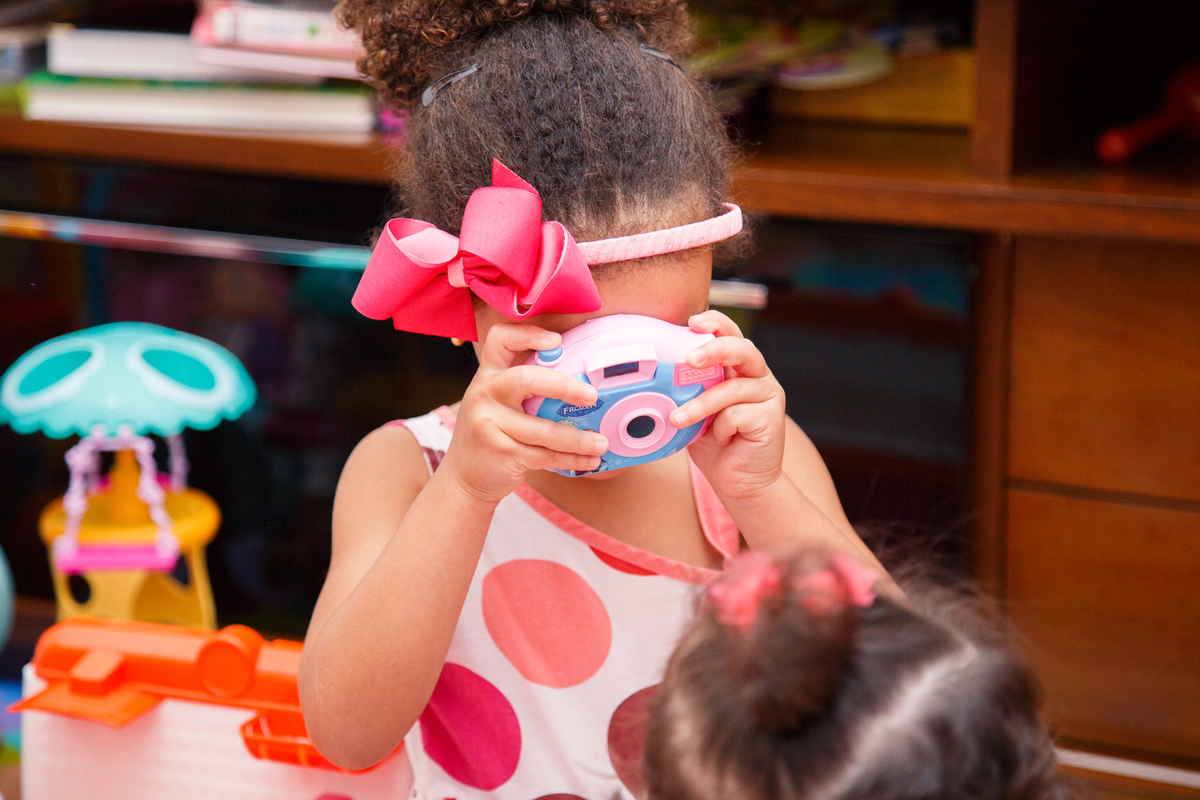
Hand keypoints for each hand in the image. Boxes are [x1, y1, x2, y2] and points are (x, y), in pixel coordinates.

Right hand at [439, 323, 608, 503]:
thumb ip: (524, 391)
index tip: (557, 341)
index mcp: (487, 376)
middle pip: (526, 379)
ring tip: (601, 442)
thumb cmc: (491, 435)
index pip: (500, 340)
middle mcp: (485, 394)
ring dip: (578, 438)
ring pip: (544, 428)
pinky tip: (589, 459)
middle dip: (564, 386)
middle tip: (592, 396)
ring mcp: (490, 424)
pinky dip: (572, 458)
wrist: (464, 478)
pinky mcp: (501, 452)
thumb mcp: (496, 404)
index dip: (528, 334)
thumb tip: (580, 386)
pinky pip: (545, 454)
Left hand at [670, 310, 786, 500]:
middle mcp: (757, 375)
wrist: (739, 483)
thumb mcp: (695, 412)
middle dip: (714, 349)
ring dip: (701, 405)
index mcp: (738, 367)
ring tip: (678, 420)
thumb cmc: (714, 444)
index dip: (714, 323)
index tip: (692, 321)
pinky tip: (723, 441)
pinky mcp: (772, 417)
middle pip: (741, 348)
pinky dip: (721, 429)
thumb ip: (688, 390)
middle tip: (690, 358)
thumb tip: (656, 376)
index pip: (730, 334)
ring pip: (732, 387)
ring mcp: (768, 395)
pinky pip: (737, 415)